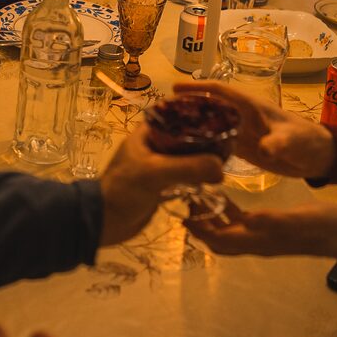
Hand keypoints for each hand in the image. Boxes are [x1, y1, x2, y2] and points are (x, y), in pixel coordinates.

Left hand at [98, 126, 223, 245]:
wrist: (105, 221)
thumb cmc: (124, 190)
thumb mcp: (155, 173)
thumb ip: (187, 168)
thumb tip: (220, 168)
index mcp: (149, 131)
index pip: (179, 114)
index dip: (200, 116)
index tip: (224, 121)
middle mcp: (155, 143)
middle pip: (187, 136)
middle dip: (207, 140)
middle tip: (230, 146)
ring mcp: (160, 163)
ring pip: (188, 155)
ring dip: (204, 159)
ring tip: (225, 162)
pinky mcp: (163, 182)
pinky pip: (186, 173)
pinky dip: (198, 175)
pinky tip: (213, 179)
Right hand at [172, 80, 333, 180]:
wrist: (318, 157)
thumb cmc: (309, 141)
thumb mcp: (296, 141)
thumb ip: (282, 142)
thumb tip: (265, 148)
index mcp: (251, 107)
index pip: (220, 91)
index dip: (198, 88)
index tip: (174, 89)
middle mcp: (241, 116)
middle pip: (208, 106)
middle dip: (185, 107)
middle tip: (159, 115)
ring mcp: (240, 131)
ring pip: (209, 124)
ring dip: (190, 126)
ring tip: (164, 134)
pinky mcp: (241, 147)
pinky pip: (216, 142)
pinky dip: (201, 144)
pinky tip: (185, 154)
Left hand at [187, 197, 336, 269]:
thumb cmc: (324, 225)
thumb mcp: (299, 219)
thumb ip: (272, 221)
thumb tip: (245, 221)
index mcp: (258, 240)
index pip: (218, 239)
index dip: (198, 228)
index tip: (181, 208)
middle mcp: (256, 242)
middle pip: (218, 239)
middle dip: (199, 224)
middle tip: (187, 198)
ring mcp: (263, 236)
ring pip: (228, 231)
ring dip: (212, 218)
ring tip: (199, 194)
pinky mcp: (271, 228)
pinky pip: (241, 223)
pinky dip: (228, 212)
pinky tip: (224, 196)